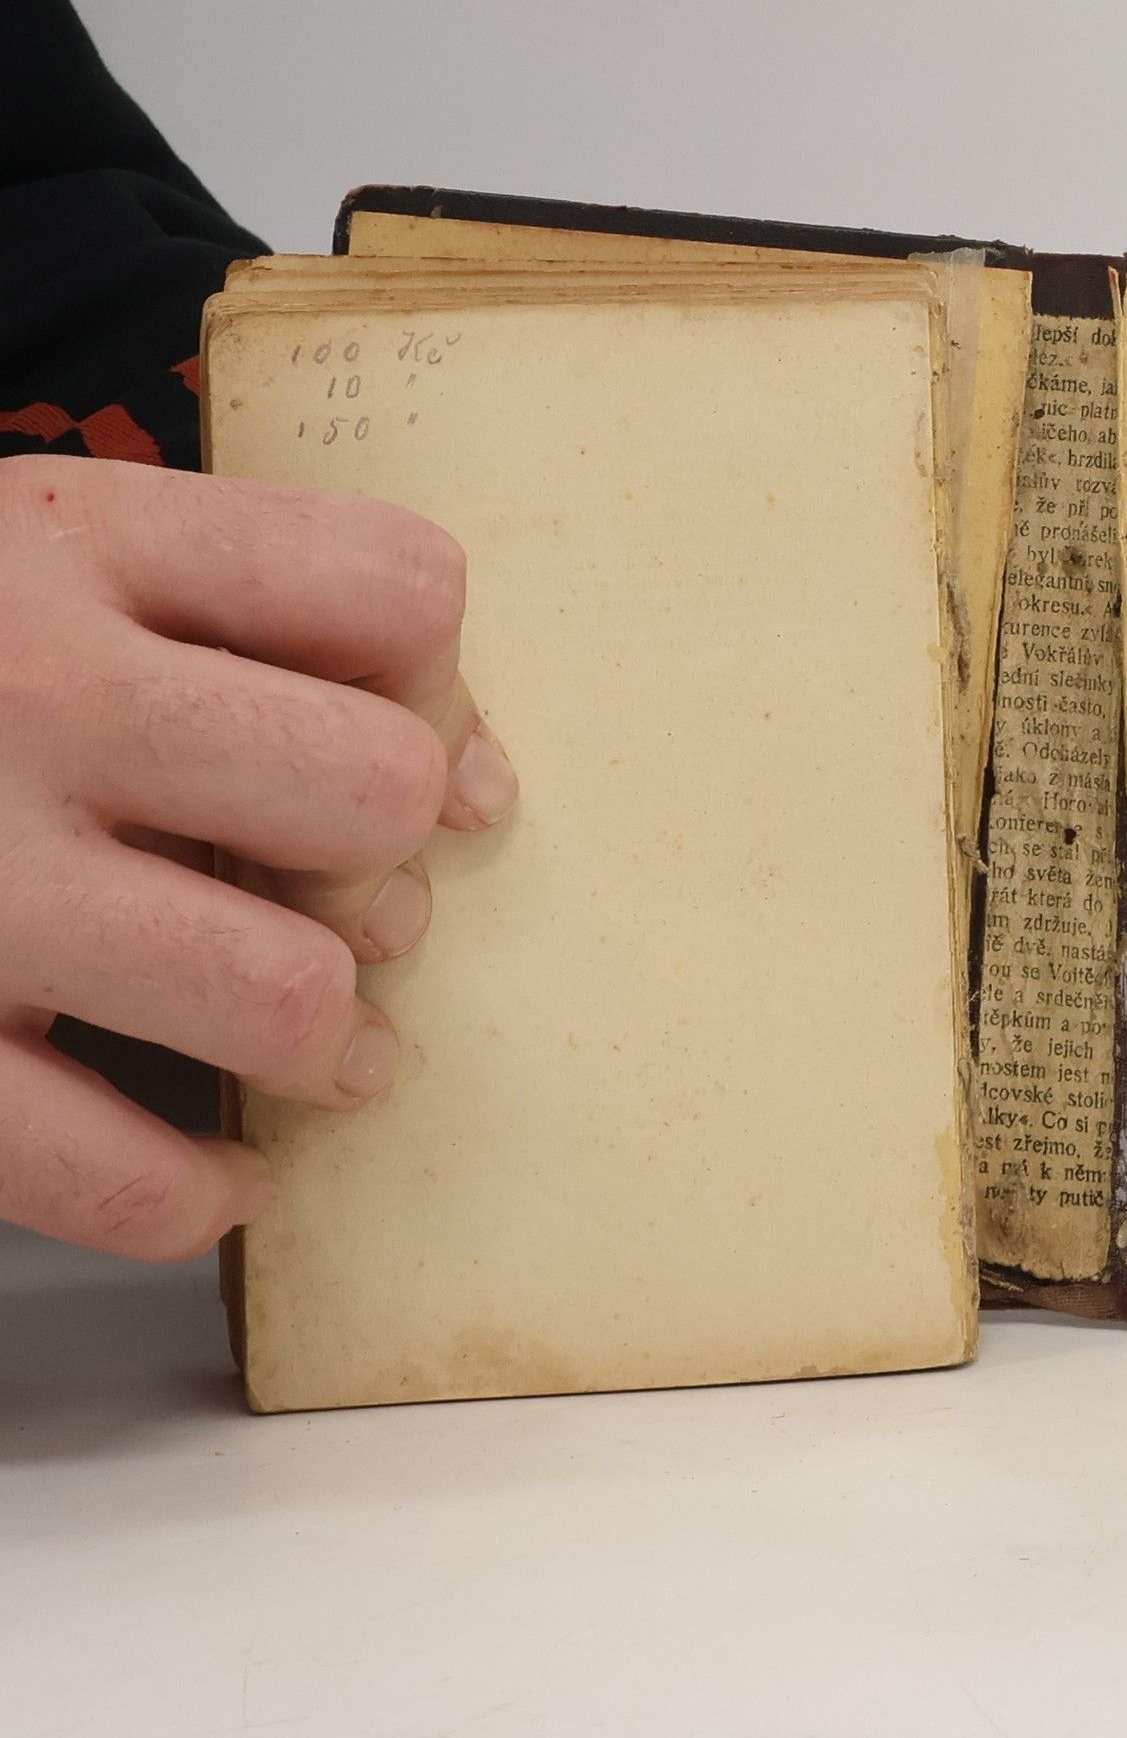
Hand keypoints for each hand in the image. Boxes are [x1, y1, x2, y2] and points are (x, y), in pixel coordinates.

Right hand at [0, 455, 515, 1258]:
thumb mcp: (44, 559)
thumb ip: (248, 623)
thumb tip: (471, 788)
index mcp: (75, 542)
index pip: (396, 589)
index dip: (440, 687)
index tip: (415, 750)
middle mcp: (24, 697)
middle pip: (370, 788)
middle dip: (391, 863)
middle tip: (355, 903)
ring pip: (282, 993)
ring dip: (331, 1040)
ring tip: (320, 1043)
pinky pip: (117, 1171)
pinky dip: (197, 1194)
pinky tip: (215, 1169)